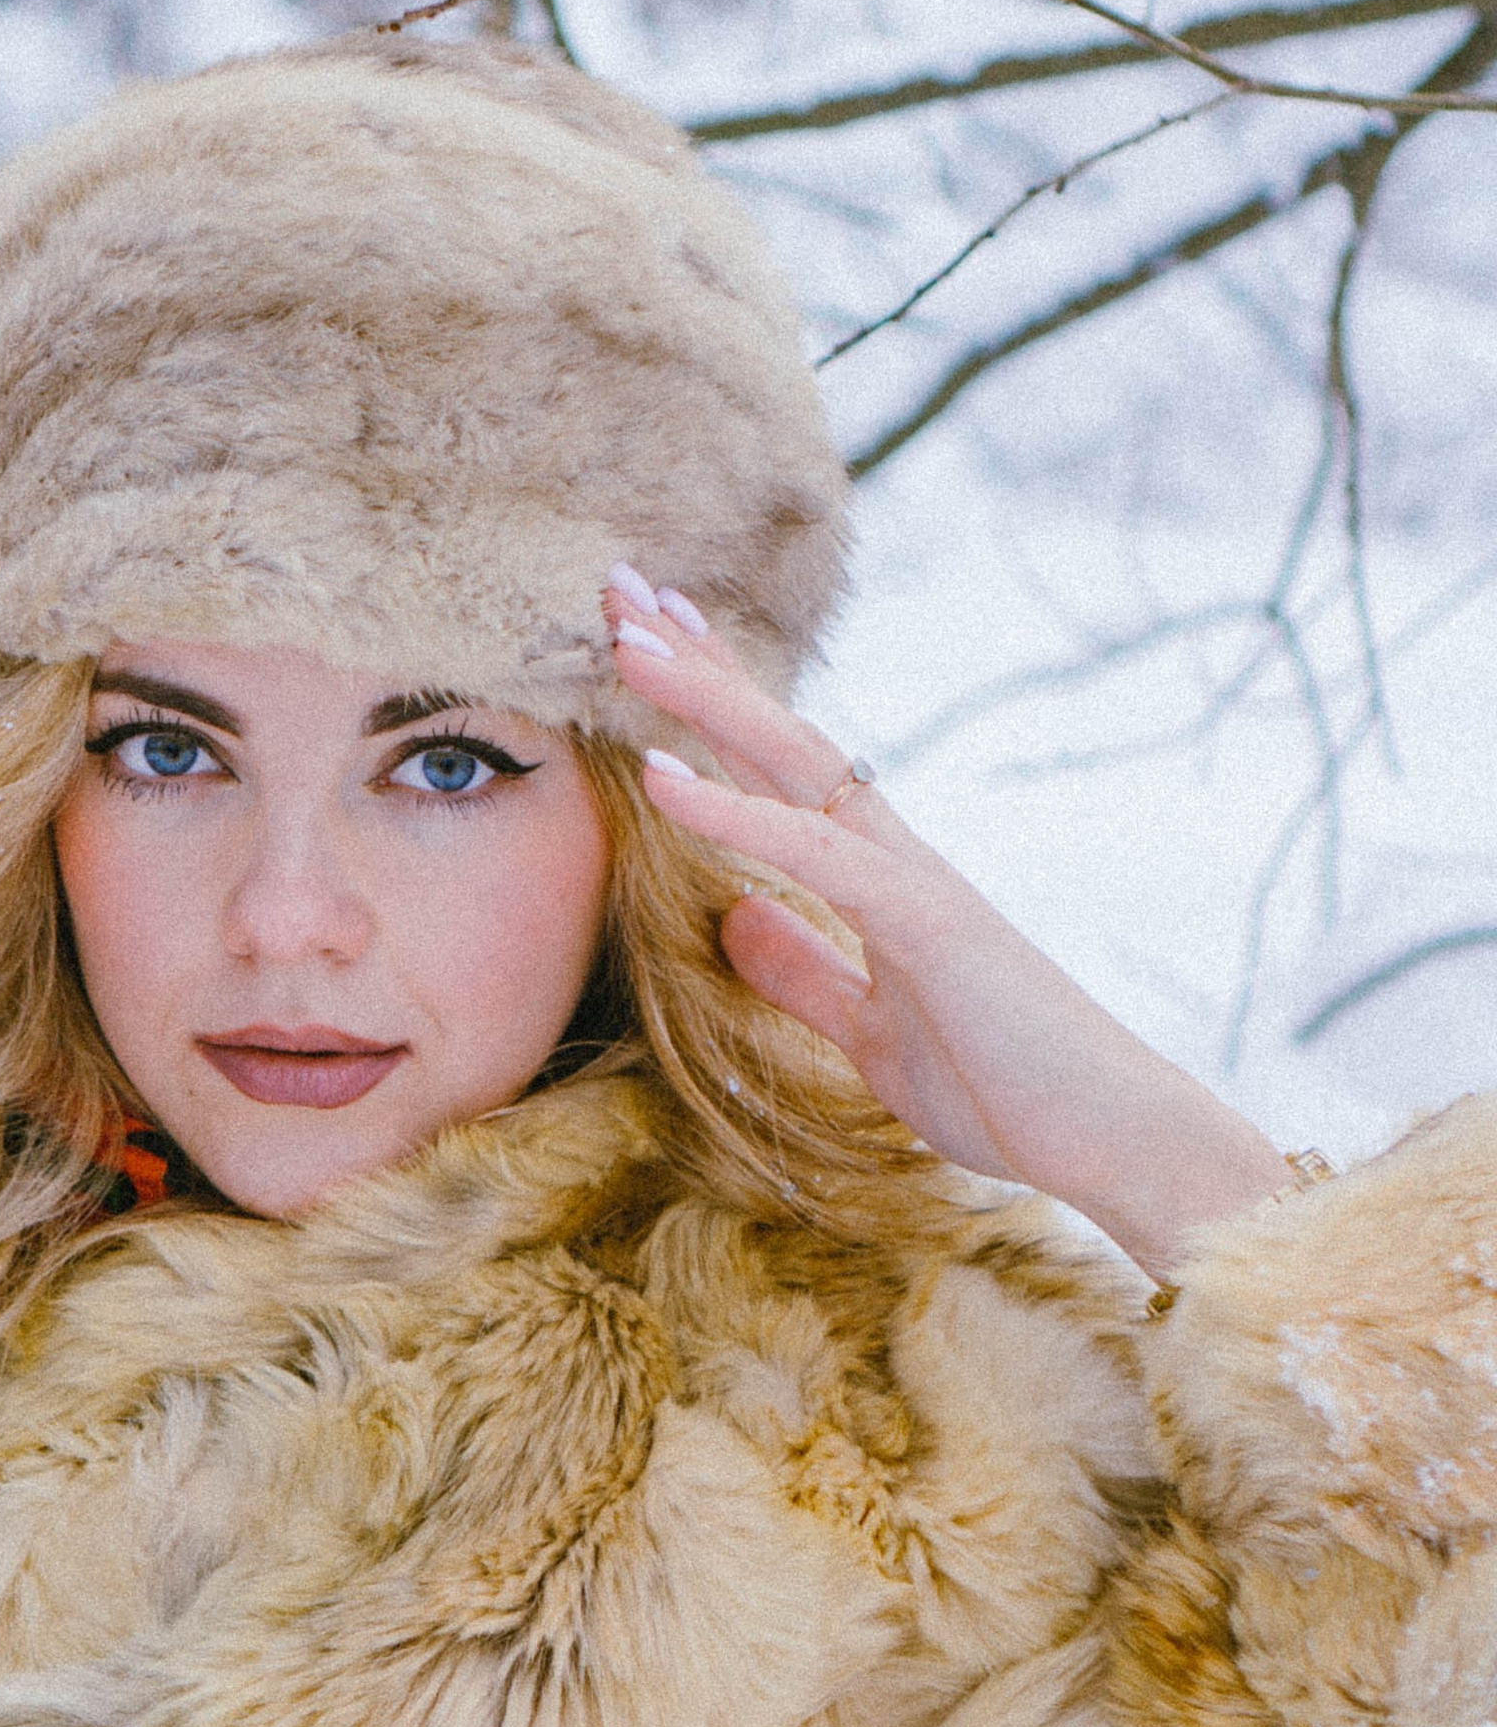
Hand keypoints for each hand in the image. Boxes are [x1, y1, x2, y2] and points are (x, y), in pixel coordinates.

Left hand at [603, 571, 1292, 1277]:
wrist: (1109, 1141)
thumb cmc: (1005, 1089)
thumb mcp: (870, 1032)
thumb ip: (804, 972)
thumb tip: (733, 918)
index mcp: (878, 878)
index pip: (780, 768)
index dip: (715, 700)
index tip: (649, 636)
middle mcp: (892, 856)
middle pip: (778, 734)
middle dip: (697, 661)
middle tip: (616, 586)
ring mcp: (912, 878)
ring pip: (794, 761)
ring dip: (704, 697)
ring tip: (624, 636)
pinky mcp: (926, 921)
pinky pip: (813, 852)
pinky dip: (732, 813)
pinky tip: (661, 777)